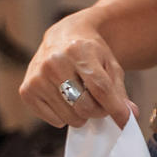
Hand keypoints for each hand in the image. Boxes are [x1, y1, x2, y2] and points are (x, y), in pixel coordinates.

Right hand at [20, 13, 133, 128]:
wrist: (63, 37)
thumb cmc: (90, 52)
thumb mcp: (110, 64)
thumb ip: (119, 91)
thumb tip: (130, 115)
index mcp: (79, 52)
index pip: (99, 88)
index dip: (114, 107)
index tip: (125, 120)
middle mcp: (54, 63)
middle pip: (83, 105)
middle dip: (98, 111)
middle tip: (101, 105)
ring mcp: (37, 77)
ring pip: (70, 116)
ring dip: (83, 115)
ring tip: (83, 99)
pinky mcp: (27, 90)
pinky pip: (54, 119)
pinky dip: (65, 116)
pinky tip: (66, 99)